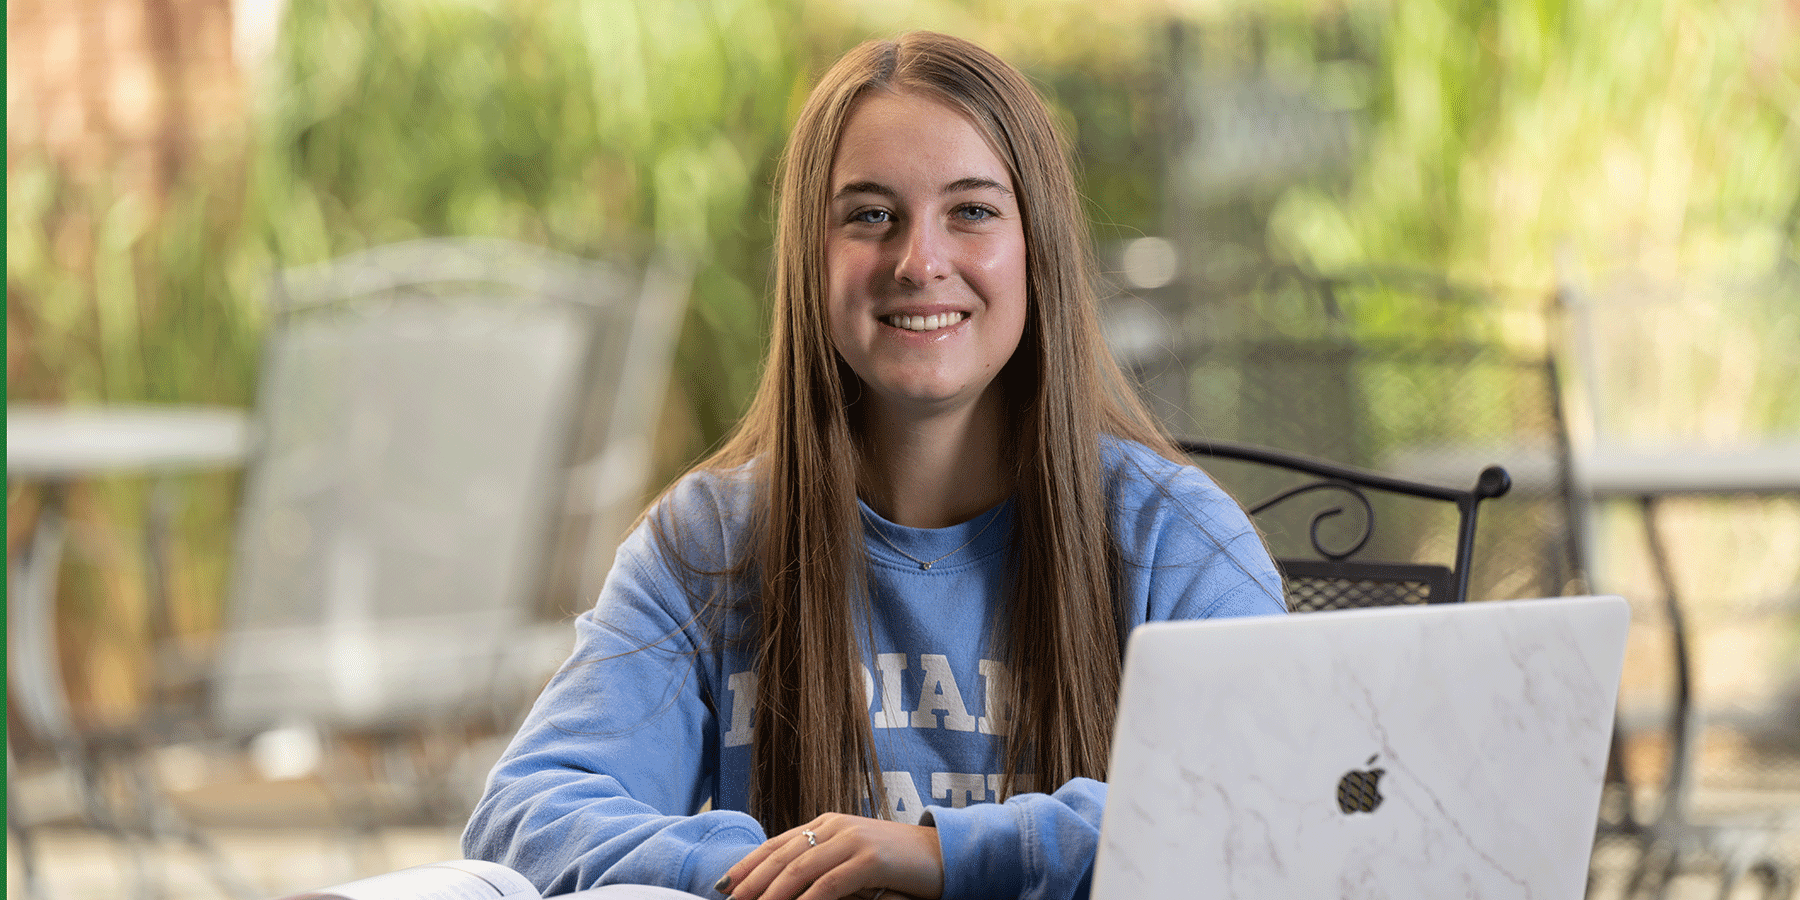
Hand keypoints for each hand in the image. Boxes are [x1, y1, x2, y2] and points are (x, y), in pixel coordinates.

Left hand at [719, 813, 942, 899]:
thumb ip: (822, 867)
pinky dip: (808, 899)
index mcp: (827, 824)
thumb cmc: (896, 865)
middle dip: (753, 880)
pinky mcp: (871, 858)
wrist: (942, 855)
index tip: (726, 884)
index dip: (749, 864)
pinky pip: (831, 882)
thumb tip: (786, 889)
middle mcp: (836, 826)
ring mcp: (853, 839)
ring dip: (774, 893)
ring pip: (801, 867)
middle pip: (783, 854)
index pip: (778, 843)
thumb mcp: (852, 860)